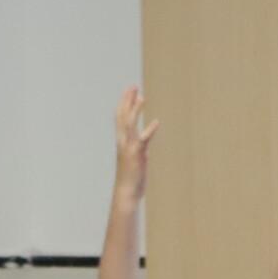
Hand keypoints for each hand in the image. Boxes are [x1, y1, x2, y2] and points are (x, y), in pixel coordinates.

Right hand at [111, 86, 155, 203]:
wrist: (126, 192)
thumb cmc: (131, 178)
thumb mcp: (133, 160)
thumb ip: (138, 150)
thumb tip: (143, 146)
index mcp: (122, 141)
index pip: (120, 118)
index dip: (124, 103)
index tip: (129, 90)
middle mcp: (123, 142)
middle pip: (123, 116)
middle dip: (127, 100)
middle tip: (133, 86)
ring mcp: (130, 147)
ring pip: (130, 124)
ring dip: (135, 110)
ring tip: (142, 96)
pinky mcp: (138, 155)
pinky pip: (144, 140)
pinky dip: (150, 130)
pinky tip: (156, 122)